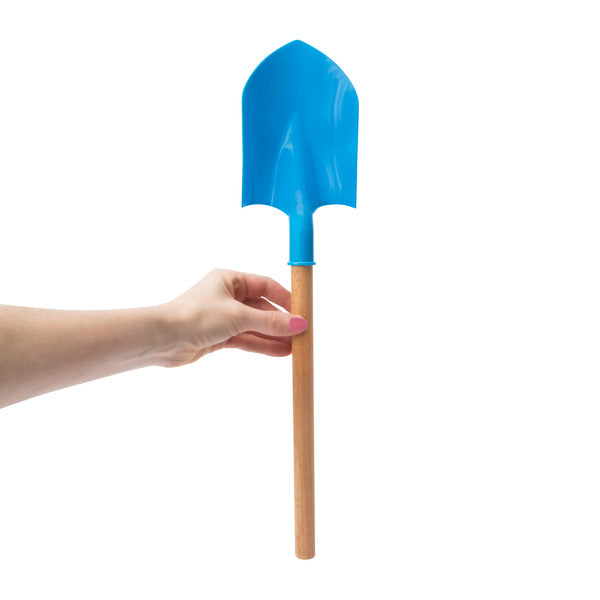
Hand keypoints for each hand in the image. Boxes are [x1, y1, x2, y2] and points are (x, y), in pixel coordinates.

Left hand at [160, 269, 307, 366]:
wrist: (162, 339)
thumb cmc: (196, 316)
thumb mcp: (239, 317)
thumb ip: (271, 322)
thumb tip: (300, 324)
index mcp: (230, 280)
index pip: (266, 286)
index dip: (285, 299)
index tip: (302, 312)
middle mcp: (227, 296)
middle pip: (262, 308)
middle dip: (281, 322)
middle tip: (301, 334)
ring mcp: (223, 317)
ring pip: (255, 326)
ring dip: (274, 336)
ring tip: (296, 347)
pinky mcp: (219, 336)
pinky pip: (246, 339)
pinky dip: (262, 345)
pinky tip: (280, 352)